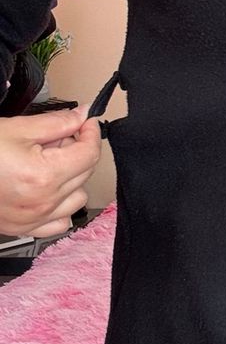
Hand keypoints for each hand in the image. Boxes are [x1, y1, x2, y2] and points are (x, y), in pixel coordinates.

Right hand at [0, 105, 101, 237]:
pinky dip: (61, 206)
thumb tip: (82, 115)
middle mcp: (43, 202)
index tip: (86, 123)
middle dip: (77, 150)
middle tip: (57, 138)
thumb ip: (56, 123)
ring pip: (77, 198)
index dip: (91, 133)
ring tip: (48, 162)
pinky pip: (60, 222)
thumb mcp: (16, 129)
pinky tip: (47, 190)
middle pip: (85, 173)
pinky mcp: (24, 228)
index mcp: (44, 176)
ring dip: (72, 178)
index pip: (89, 153)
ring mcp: (34, 219)